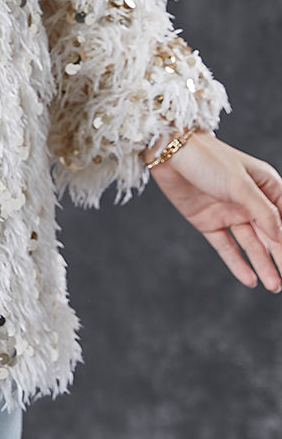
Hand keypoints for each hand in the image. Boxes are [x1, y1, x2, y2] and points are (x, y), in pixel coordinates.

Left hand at [144, 129, 281, 290]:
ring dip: (263, 264)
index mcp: (265, 186)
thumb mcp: (240, 184)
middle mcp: (249, 201)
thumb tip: (280, 236)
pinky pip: (226, 246)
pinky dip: (237, 263)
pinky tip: (249, 279)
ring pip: (251, 244)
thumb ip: (262, 211)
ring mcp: (229, 212)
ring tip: (273, 285)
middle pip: (270, 235)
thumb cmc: (208, 159)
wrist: (168, 152)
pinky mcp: (208, 221)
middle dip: (280, 257)